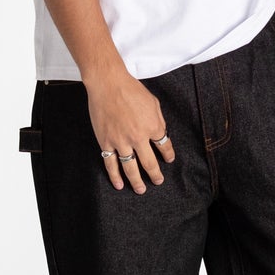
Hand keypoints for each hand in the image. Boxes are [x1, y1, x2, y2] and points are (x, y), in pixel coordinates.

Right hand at [86, 68, 176, 193]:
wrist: (108, 84)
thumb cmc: (131, 89)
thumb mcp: (153, 103)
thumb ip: (158, 121)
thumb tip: (160, 134)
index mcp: (153, 127)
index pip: (164, 146)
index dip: (168, 155)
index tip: (169, 159)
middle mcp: (139, 138)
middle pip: (150, 163)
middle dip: (155, 175)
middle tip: (158, 181)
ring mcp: (121, 142)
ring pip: (130, 168)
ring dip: (137, 181)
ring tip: (141, 189)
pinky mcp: (106, 142)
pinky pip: (111, 163)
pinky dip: (115, 176)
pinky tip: (119, 184)